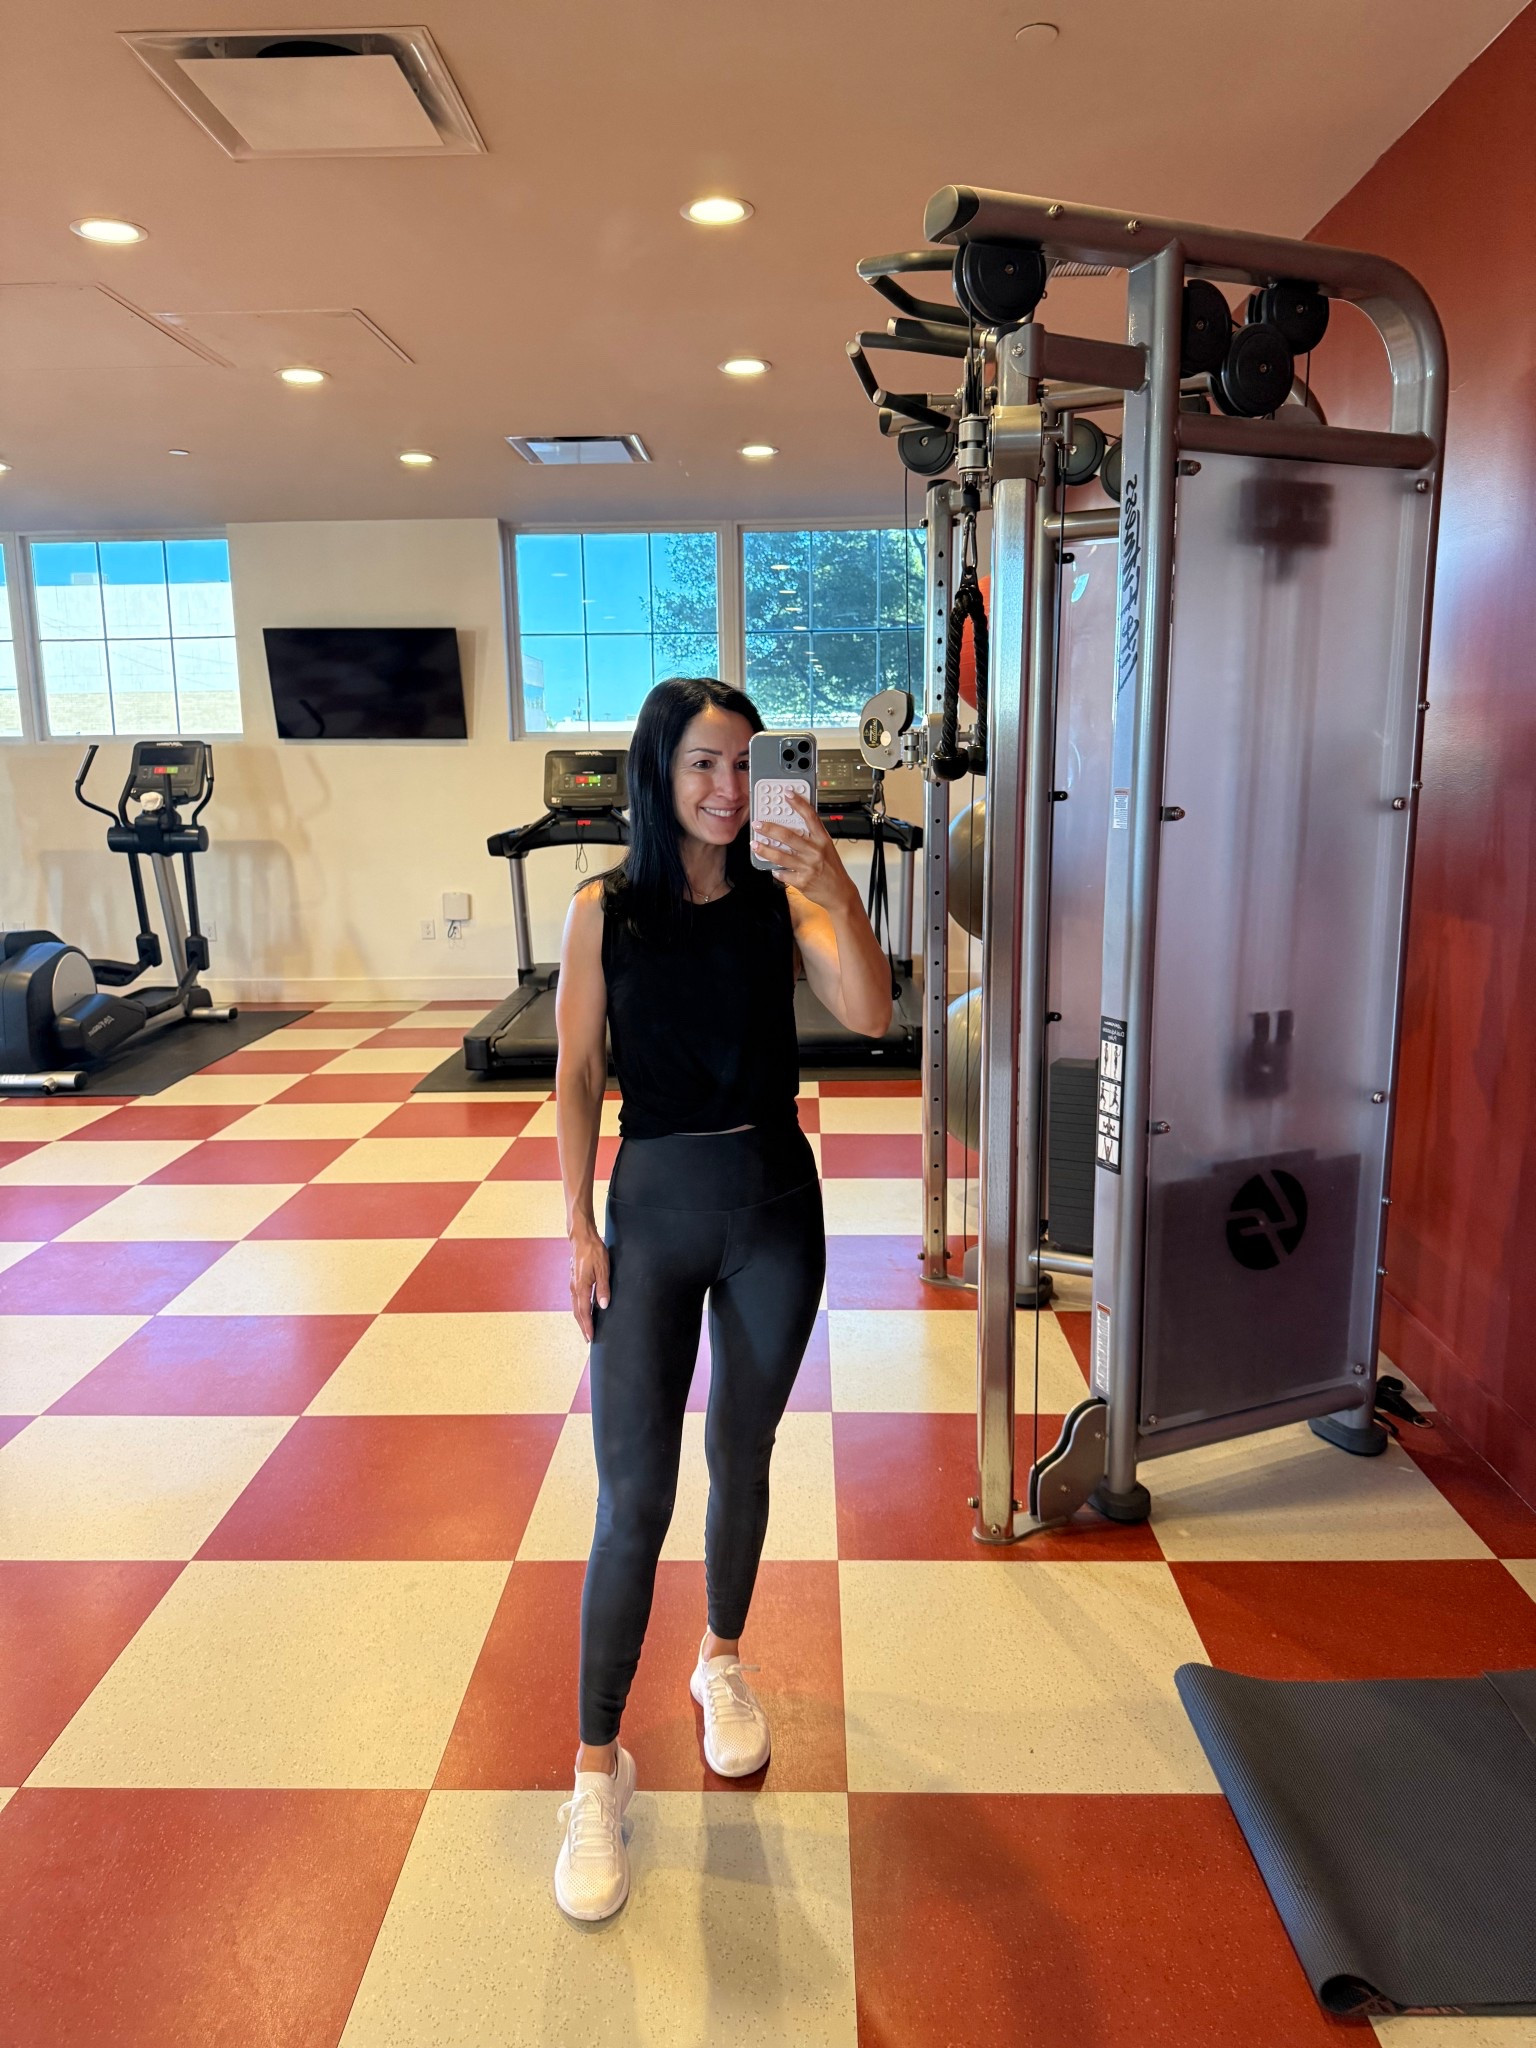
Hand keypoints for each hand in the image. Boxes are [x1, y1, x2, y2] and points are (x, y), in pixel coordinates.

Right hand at [569, 1222, 609, 1341]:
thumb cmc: (593, 1251)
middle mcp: (574, 1288)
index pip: (584, 1312)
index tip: (590, 1338)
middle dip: (583, 1326)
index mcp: (581, 1287)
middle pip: (577, 1312)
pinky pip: (575, 1299)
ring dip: (580, 1319)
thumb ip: (603, 1288)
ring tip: (586, 1328)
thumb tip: (603, 1306)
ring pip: (575, 1306)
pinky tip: (584, 1310)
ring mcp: (573, 1284)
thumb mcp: (603, 1269)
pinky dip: (579, 1309)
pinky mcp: (574, 1280)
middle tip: (588, 1339)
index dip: (588, 1326)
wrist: (581, 1238)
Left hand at [753, 789, 855, 911]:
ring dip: (765, 849)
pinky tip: (773, 868)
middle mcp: (815, 852)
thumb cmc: (833, 869)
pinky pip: (783, 874)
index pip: (810, 817)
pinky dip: (776, 871)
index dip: (798, 803)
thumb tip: (793, 825)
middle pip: (788, 836)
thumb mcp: (828, 848)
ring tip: (755, 844)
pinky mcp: (802, 881)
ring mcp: (808, 867)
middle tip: (758, 824)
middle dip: (770, 829)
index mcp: (823, 840)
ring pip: (780, 856)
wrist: (840, 893)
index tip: (787, 794)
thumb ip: (813, 837)